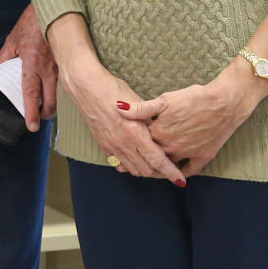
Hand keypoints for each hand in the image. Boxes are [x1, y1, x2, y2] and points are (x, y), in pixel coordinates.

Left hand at [0, 4, 56, 130]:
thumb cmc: (30, 24)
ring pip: (57, 93)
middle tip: (39, 120)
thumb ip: (3, 58)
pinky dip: (55, 89)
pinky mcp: (66, 63)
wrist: (52, 10)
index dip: (30, 111)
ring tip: (43, 107)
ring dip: (50, 102)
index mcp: (32, 63)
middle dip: (44, 113)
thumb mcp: (11, 40)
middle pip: (49, 100)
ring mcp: (60, 66)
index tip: (31, 126)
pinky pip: (61, 81)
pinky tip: (50, 89)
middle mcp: (48, 68)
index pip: (30, 92)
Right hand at [59, 55, 183, 182]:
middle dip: (160, 174)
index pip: (157, 160)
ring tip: (155, 168)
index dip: (171, 172)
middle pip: (146, 170)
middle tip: (170, 171)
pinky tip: (135, 161)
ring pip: (133, 170)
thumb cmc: (113, 90)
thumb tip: (162, 131)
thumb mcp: (138, 103)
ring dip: (146, 172)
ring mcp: (112, 146)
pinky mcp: (103, 145)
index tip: (180, 180)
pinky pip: (119, 164)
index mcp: (135, 133)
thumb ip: (150, 120)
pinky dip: (130, 167)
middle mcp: (124, 144)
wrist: (86, 88)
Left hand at [125, 60, 264, 177]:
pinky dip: (182, 173)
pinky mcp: (203, 156)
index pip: (140, 142)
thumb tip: (118, 108)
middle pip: (152, 155)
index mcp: (158, 133)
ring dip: (160, 167)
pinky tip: (176, 174)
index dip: (133, 141)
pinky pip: (190, 170)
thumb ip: (140, 108)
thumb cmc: (194, 98)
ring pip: (169, 164)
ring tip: (151, 167)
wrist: (224, 103)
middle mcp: (171, 147)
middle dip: (143, 157)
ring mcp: (187, 153)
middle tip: (135, 160)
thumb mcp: (164, 100)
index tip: (126, 142)